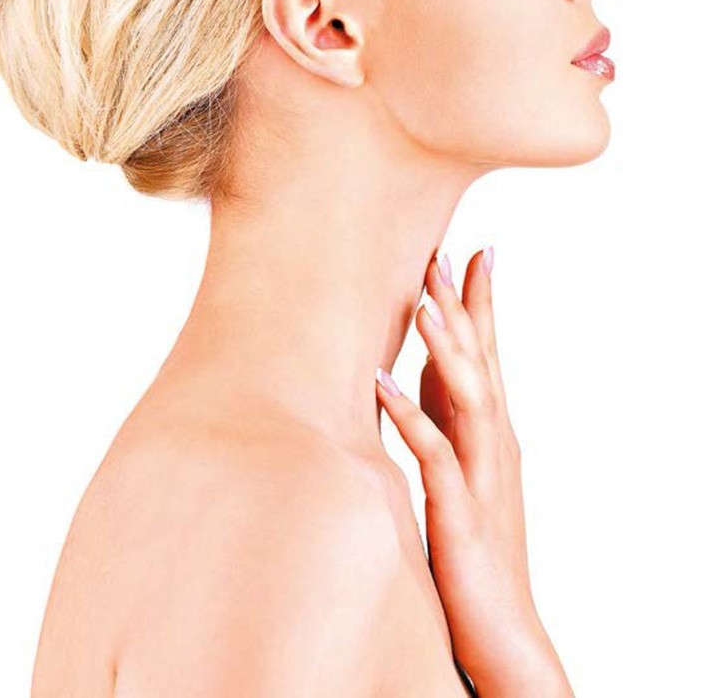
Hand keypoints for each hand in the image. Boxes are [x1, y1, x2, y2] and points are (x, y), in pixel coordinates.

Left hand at [375, 247, 573, 696]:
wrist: (501, 630)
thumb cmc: (474, 549)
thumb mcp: (458, 474)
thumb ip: (442, 424)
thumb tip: (415, 377)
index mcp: (490, 434)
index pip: (486, 356)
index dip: (480, 305)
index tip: (470, 252)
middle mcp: (494, 446)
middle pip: (481, 364)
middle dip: (463, 308)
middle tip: (443, 253)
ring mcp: (482, 477)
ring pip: (468, 398)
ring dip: (446, 349)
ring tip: (423, 302)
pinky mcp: (462, 514)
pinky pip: (436, 457)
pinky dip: (410, 416)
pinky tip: (381, 384)